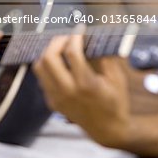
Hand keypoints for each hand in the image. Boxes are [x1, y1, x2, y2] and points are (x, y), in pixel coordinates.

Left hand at [33, 28, 130, 147]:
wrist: (107, 129)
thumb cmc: (115, 102)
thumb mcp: (117, 78)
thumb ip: (105, 56)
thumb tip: (95, 37)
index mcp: (86, 84)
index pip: (72, 53)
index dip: (75, 35)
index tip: (80, 28)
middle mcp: (68, 91)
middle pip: (49, 58)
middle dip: (57, 41)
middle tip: (68, 36)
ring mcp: (57, 98)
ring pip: (39, 67)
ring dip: (49, 52)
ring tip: (62, 47)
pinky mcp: (52, 102)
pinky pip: (42, 78)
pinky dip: (48, 65)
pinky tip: (61, 62)